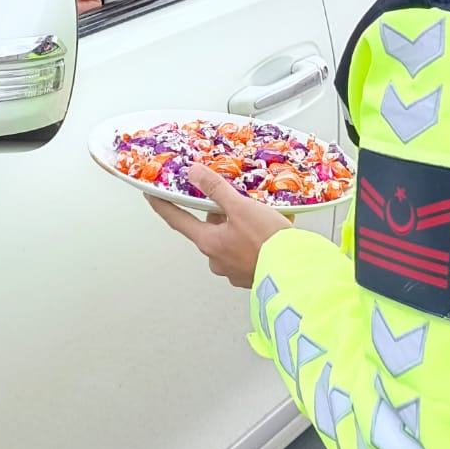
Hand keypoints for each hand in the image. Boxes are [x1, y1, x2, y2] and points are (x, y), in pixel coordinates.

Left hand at [149, 165, 291, 287]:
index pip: (178, 220)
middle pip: (210, 228)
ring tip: (263, 217)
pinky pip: (248, 252)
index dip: (163, 206)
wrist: (297, 273)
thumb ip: (216, 189)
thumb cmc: (269, 243)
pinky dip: (256, 240)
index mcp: (209, 243)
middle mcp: (217, 260)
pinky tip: (272, 233)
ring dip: (241, 227)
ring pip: (230, 240)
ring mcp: (234, 270)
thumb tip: (194, 173)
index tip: (152, 196)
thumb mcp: (241, 207)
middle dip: (221, 213)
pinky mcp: (252, 275)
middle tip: (239, 201)